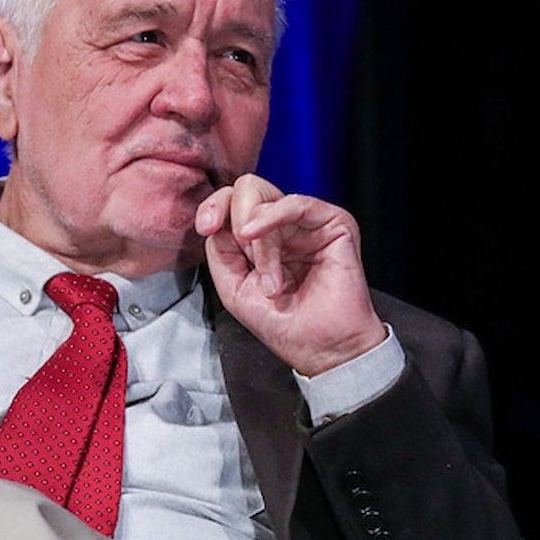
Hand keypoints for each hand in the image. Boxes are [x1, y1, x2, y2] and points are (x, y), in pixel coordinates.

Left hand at [195, 173, 386, 375]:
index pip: (231, 201)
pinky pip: (294, 203)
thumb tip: (215, 221)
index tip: (205, 227)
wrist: (323, 350)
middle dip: (234, 221)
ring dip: (259, 242)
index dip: (212, 207)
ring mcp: (309, 223)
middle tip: (245, 259)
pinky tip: (256, 237)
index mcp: (262, 237)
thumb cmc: (285, 325)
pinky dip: (271, 218)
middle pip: (247, 189)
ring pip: (266, 198)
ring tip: (269, 278)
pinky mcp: (334, 223)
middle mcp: (284, 225)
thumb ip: (220, 250)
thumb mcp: (234, 287)